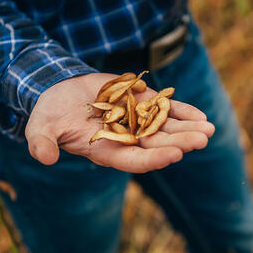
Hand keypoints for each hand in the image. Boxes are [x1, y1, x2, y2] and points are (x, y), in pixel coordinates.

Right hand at [25, 73, 214, 172]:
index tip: (175, 155)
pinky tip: (201, 115)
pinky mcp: (142, 103)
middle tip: (202, 139)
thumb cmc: (49, 114)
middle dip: (180, 143)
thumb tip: (44, 157)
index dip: (154, 158)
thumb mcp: (42, 127)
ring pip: (167, 128)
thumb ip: (42, 142)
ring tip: (209, 129)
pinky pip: (166, 109)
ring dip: (188, 129)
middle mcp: (127, 139)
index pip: (135, 160)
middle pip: (158, 145)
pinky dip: (182, 111)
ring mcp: (137, 121)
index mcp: (107, 151)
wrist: (61, 92)